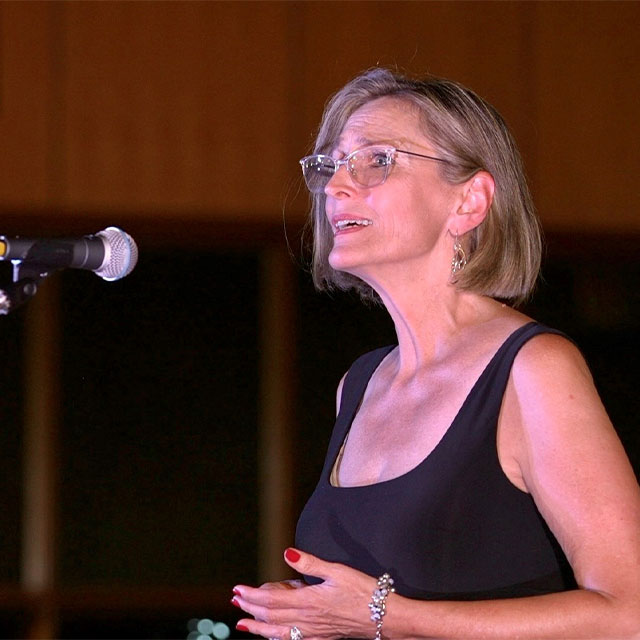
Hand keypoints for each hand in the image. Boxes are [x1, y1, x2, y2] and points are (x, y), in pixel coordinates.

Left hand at [232, 548, 379, 639]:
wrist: (384, 617)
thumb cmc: (363, 591)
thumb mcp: (337, 571)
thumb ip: (310, 563)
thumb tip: (286, 554)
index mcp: (309, 600)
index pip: (273, 600)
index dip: (253, 595)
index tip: (238, 589)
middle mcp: (308, 619)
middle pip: (271, 616)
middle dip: (250, 608)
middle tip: (235, 601)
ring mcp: (314, 630)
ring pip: (278, 631)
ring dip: (258, 627)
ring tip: (242, 623)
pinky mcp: (322, 636)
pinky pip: (292, 639)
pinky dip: (277, 637)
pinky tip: (272, 635)